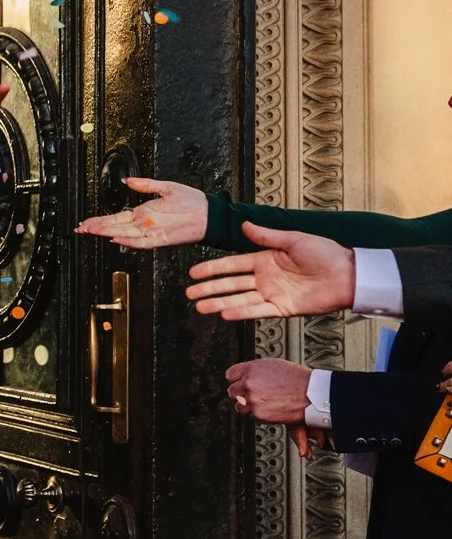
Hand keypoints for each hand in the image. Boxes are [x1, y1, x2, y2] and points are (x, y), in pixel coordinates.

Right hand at [75, 177, 208, 247]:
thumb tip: (129, 181)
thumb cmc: (192, 202)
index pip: (116, 217)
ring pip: (123, 234)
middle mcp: (145, 223)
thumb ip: (146, 185)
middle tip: (80, 228)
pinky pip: (141, 242)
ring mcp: (151, 232)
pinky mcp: (161, 239)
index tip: (86, 222)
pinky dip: (128, 241)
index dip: (99, 220)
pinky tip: (116, 238)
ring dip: (106, 232)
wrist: (209, 214)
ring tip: (91, 231)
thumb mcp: (167, 187)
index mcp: (144, 212)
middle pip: (114, 226)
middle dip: (96, 227)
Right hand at [186, 223, 355, 319]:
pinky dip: (241, 313)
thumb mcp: (294, 239)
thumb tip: (245, 225)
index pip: (232, 265)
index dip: (213, 268)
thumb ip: (267, 236)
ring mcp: (272, 294)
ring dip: (219, 303)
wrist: (349, 275)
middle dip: (209, 288)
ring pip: (239, 299)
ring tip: (200, 306)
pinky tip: (225, 313)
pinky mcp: (282, 308)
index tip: (194, 272)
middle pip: (230, 284)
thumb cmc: (326, 254)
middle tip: (189, 292)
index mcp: (266, 259)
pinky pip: (257, 311)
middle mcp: (265, 278)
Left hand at [225, 358, 312, 424]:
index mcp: (251, 369)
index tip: (238, 382)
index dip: (236, 379)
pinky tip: (270, 408)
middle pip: (232, 390)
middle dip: (240, 393)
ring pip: (239, 405)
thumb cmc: (298, 379)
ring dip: (248, 406)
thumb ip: (256, 371)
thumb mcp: (274, 366)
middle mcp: (249, 383)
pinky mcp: (258, 413)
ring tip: (262, 403)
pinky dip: (259, 414)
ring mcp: (252, 399)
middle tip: (252, 395)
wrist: (311, 394)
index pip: (230, 374)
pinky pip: (252, 415)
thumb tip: (247, 375)